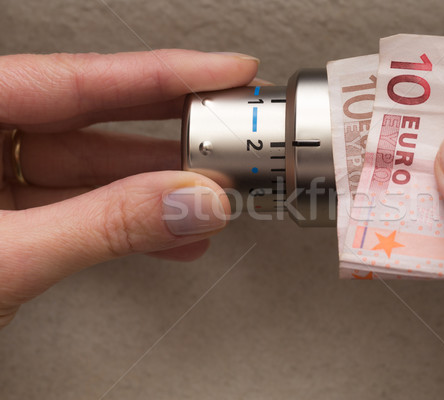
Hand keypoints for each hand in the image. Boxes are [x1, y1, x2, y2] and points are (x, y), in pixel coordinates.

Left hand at [0, 50, 259, 327]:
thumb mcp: (3, 257)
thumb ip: (105, 225)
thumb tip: (191, 201)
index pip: (75, 78)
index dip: (162, 74)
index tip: (222, 70)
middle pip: (92, 118)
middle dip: (170, 134)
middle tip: (227, 132)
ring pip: (91, 170)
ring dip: (157, 188)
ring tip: (211, 195)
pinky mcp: (3, 222)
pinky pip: (77, 210)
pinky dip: (126, 224)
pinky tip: (172, 234)